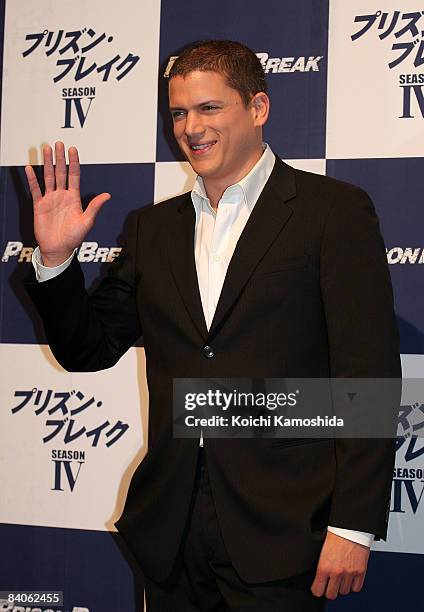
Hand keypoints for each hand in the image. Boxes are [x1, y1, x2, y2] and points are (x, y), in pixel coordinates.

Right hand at [25, 141, 110, 265]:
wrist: (59, 249)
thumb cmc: (74, 238)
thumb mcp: (87, 221)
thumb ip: (94, 207)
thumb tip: (107, 195)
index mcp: (74, 198)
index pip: (74, 176)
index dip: (73, 163)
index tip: (73, 150)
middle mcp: (62, 196)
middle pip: (60, 172)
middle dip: (59, 158)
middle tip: (58, 143)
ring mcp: (50, 199)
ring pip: (48, 177)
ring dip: (47, 163)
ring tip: (45, 149)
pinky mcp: (39, 205)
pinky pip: (35, 190)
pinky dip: (32, 179)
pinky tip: (29, 168)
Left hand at [311, 531, 369, 599]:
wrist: (350, 527)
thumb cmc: (336, 534)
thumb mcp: (322, 550)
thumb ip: (321, 565)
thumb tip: (319, 576)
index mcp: (324, 566)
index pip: (317, 590)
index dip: (317, 589)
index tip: (318, 587)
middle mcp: (336, 572)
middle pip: (331, 594)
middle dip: (329, 590)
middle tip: (329, 584)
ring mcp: (349, 573)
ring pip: (344, 591)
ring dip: (342, 586)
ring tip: (341, 577)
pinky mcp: (360, 572)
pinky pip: (356, 588)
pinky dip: (353, 585)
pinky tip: (350, 578)